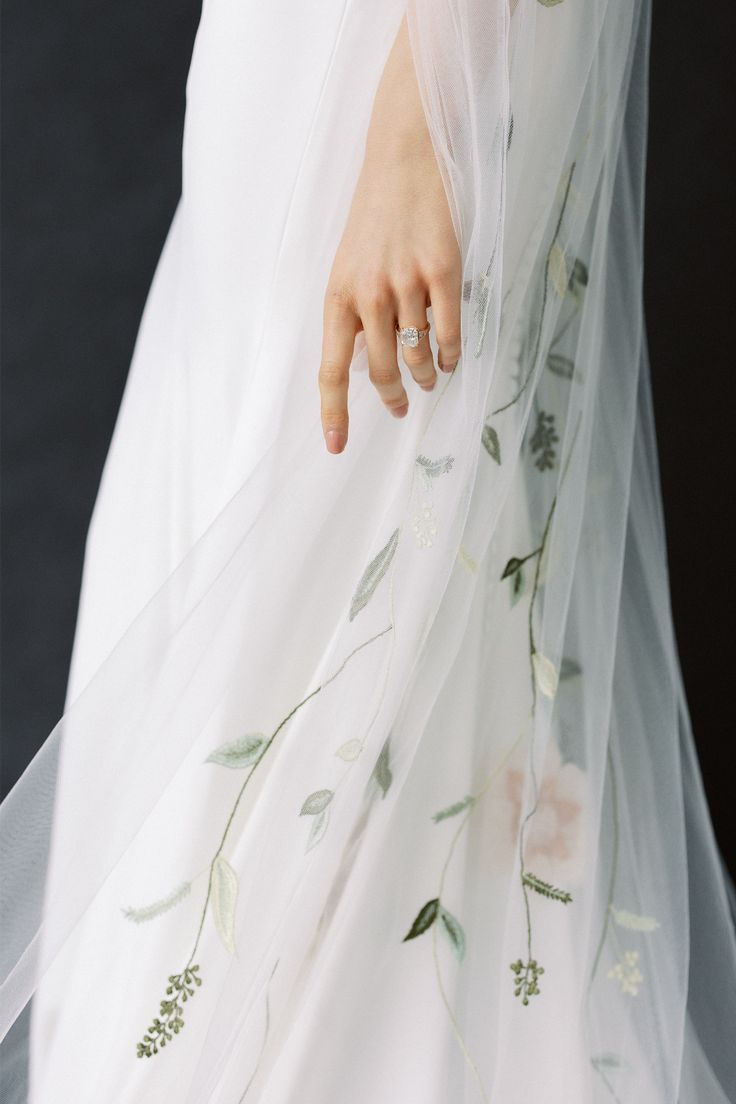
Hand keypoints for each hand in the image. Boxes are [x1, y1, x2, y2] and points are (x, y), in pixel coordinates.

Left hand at [318, 15, 461, 454]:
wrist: (404, 157)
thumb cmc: (374, 216)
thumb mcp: (347, 266)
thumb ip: (351, 314)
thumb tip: (358, 365)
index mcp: (338, 296)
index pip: (330, 369)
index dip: (334, 413)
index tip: (334, 447)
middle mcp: (368, 294)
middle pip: (379, 371)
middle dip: (392, 398)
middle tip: (402, 408)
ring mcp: (406, 283)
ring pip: (417, 354)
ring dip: (426, 375)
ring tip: (431, 377)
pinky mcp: (443, 270)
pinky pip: (450, 331)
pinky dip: (452, 353)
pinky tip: (452, 358)